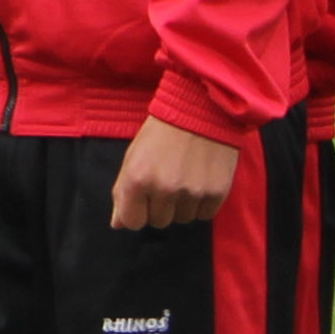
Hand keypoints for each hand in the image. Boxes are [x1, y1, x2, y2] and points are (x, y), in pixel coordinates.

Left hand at [109, 116, 238, 233]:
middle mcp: (164, 189)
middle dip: (161, 207)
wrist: (201, 109)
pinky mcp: (217, 193)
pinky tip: (201, 180)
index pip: (132, 222)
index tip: (144, 200)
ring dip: (183, 205)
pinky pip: (205, 215)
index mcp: (137, 179)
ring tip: (186, 178)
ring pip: (183, 219)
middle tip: (168, 183)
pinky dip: (202, 203)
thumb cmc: (162, 132)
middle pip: (159, 222)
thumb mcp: (133, 156)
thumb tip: (118, 224)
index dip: (137, 212)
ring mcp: (192, 192)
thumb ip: (123, 191)